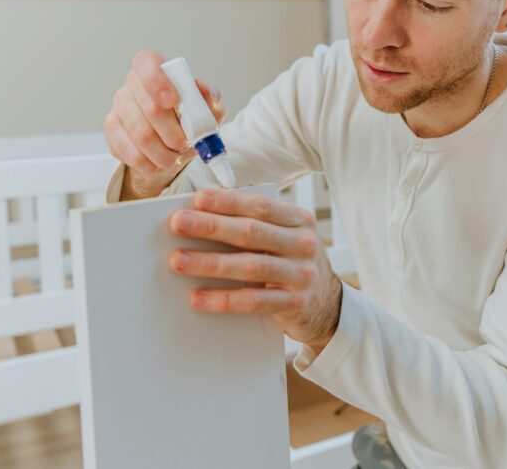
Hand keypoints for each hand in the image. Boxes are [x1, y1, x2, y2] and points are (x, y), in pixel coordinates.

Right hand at [104, 51, 225, 197]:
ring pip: (141, 136)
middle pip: (149, 107)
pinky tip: (160, 161)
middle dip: (174, 132)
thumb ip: (210, 98)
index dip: (157, 81)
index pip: (146, 63)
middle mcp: (133, 85)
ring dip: (165, 152)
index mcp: (155, 68)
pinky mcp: (112, 133)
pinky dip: (152, 164)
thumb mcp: (208, 107)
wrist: (173, 142)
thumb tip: (202, 90)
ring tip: (176, 155)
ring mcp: (119, 108)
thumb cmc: (190, 117)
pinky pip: (132, 154)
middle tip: (185, 142)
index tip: (173, 101)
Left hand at [167, 189, 342, 350]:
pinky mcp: (294, 304)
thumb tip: (202, 217)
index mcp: (299, 220)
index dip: (228, 202)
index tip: (197, 200)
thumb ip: (255, 226)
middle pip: (252, 232)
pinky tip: (197, 297)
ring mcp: (301, 275)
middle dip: (211, 227)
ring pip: (250, 266)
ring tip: (178, 260)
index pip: (260, 206)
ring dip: (210, 263)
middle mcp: (303, 244)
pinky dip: (222, 299)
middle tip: (178, 224)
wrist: (328, 306)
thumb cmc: (293, 264)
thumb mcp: (284, 238)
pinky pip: (253, 302)